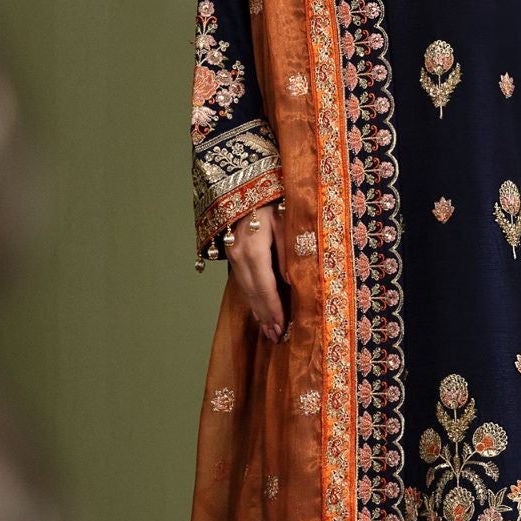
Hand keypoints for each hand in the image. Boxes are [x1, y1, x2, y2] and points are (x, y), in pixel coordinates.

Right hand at [224, 201, 288, 341]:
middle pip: (253, 294)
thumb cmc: (269, 200)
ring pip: (245, 290)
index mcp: (254, 250)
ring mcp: (232, 256)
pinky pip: (241, 281)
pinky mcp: (230, 253)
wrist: (242, 184)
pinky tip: (256, 309)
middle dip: (265, 316)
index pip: (266, 288)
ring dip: (257, 311)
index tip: (282, 327)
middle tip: (276, 336)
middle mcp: (239, 257)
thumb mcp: (284, 222)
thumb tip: (290, 282)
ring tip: (267, 329)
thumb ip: (287, 253)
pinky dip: (250, 298)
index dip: (274, 309)